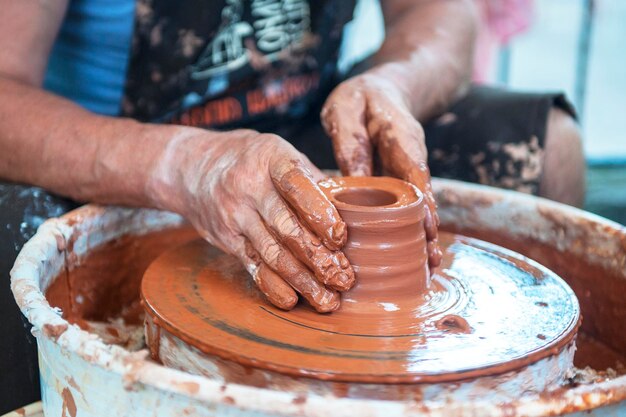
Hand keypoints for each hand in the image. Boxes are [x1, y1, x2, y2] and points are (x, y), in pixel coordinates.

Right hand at [148, 129, 354, 311]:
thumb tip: (354, 207)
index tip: (340, 237)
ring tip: (327, 300)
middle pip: (286, 227)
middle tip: (344, 280)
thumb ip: (313, 179)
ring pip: (272, 253)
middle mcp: (249, 187)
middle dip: (318, 258)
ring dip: (302, 281)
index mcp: (270, 158)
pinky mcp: (227, 240)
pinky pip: (252, 266)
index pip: (296, 185)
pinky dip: (273, 286)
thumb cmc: (251, 159)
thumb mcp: (279, 153)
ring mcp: (235, 216)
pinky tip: (293, 300)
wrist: (192, 167)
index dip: (319, 212)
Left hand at [321, 72, 442, 269]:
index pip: (416, 172)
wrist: (379, 91)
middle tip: (433, 261)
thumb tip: (355, 177)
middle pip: (423, 196)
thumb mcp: (347, 107)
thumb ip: (350, 137)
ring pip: (417, 206)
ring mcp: (406, 171)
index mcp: (401, 137)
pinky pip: (403, 207)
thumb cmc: (360, 97)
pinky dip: (408, 229)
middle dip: (430, 228)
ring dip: (423, 235)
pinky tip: (410, 255)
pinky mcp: (397, 181)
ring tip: (428, 269)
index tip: (429, 227)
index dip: (423, 201)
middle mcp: (410, 158)